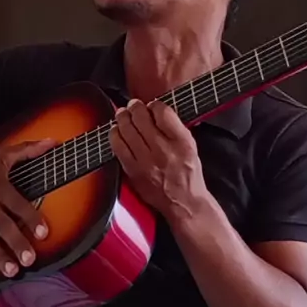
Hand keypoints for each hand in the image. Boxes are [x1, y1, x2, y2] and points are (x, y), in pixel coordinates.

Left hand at [109, 99, 207, 218]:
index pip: (162, 112)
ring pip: (127, 129)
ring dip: (122, 117)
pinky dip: (115, 135)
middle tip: (133, 105)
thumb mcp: (191, 146)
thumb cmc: (188, 174)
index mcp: (182, 141)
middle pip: (141, 117)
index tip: (152, 106)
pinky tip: (116, 131)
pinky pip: (118, 147)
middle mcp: (164, 150)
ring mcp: (146, 161)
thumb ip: (175, 128)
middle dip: (135, 107)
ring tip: (123, 114)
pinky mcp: (133, 170)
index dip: (154, 104)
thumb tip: (157, 111)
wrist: (183, 202)